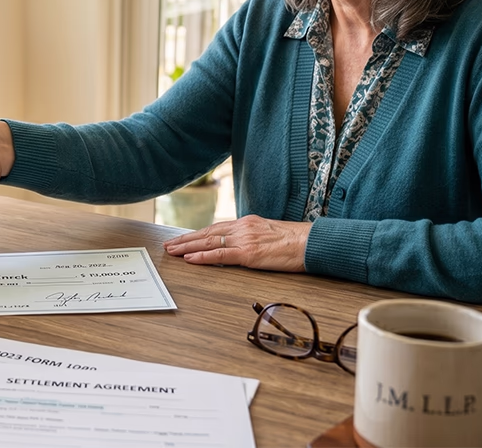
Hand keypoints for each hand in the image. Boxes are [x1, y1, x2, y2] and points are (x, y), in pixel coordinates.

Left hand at [163, 215, 310, 271]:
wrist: (311, 242)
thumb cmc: (296, 241)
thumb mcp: (270, 234)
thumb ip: (254, 237)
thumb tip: (242, 246)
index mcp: (247, 222)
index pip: (216, 228)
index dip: (197, 234)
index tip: (184, 239)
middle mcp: (242, 227)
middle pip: (207, 233)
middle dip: (186, 240)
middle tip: (170, 245)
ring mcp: (244, 239)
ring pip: (209, 242)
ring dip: (188, 248)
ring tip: (173, 252)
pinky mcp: (249, 253)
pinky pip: (220, 254)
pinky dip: (203, 256)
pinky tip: (190, 259)